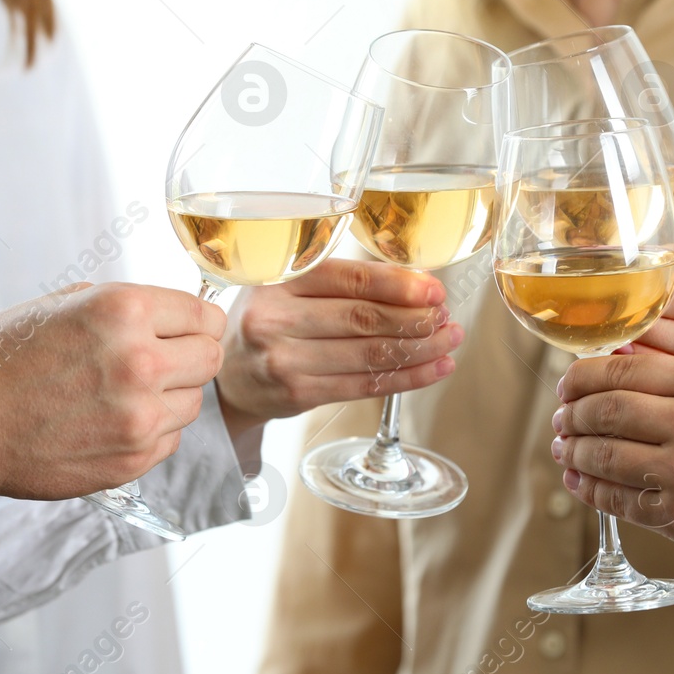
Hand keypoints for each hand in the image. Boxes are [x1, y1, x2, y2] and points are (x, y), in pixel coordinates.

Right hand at [0, 282, 225, 513]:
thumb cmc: (2, 358)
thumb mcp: (65, 305)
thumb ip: (127, 308)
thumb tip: (175, 316)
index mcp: (123, 311)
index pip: (205, 315)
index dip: (193, 323)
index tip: (182, 330)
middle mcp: (139, 362)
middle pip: (210, 358)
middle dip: (189, 357)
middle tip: (158, 362)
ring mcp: (138, 416)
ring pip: (193, 402)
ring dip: (169, 397)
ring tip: (120, 394)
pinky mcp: (131, 459)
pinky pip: (170, 439)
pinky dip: (150, 430)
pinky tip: (108, 422)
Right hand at [215, 259, 462, 434]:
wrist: (225, 379)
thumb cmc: (267, 324)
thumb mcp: (286, 289)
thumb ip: (338, 284)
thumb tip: (414, 283)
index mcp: (279, 281)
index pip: (349, 279)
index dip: (398, 284)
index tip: (434, 289)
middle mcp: (277, 320)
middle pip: (362, 318)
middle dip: (415, 318)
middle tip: (446, 316)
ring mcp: (285, 361)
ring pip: (368, 354)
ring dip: (419, 349)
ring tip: (449, 340)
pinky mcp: (298, 395)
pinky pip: (363, 386)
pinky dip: (406, 378)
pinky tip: (434, 369)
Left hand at [550, 352, 673, 585]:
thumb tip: (618, 373)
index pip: (618, 369)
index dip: (579, 378)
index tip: (567, 385)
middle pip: (601, 411)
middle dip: (569, 416)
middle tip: (560, 420)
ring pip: (602, 457)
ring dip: (572, 453)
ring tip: (563, 449)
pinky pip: (618, 501)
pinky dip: (590, 490)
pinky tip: (580, 482)